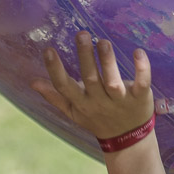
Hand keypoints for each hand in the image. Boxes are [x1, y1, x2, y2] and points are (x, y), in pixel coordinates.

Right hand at [32, 32, 156, 139]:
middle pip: (90, 79)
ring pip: (113, 81)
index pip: (65, 86)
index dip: (55, 70)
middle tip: (82, 34)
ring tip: (103, 42)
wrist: (128, 139)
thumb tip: (32, 81)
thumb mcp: (74, 112)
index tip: (48, 49)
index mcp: (82, 103)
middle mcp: (99, 102)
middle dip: (85, 56)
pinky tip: (138, 52)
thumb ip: (55, 96)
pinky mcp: (140, 98)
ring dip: (108, 61)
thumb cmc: (97, 120)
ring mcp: (121, 101)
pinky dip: (142, 69)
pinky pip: (142, 83)